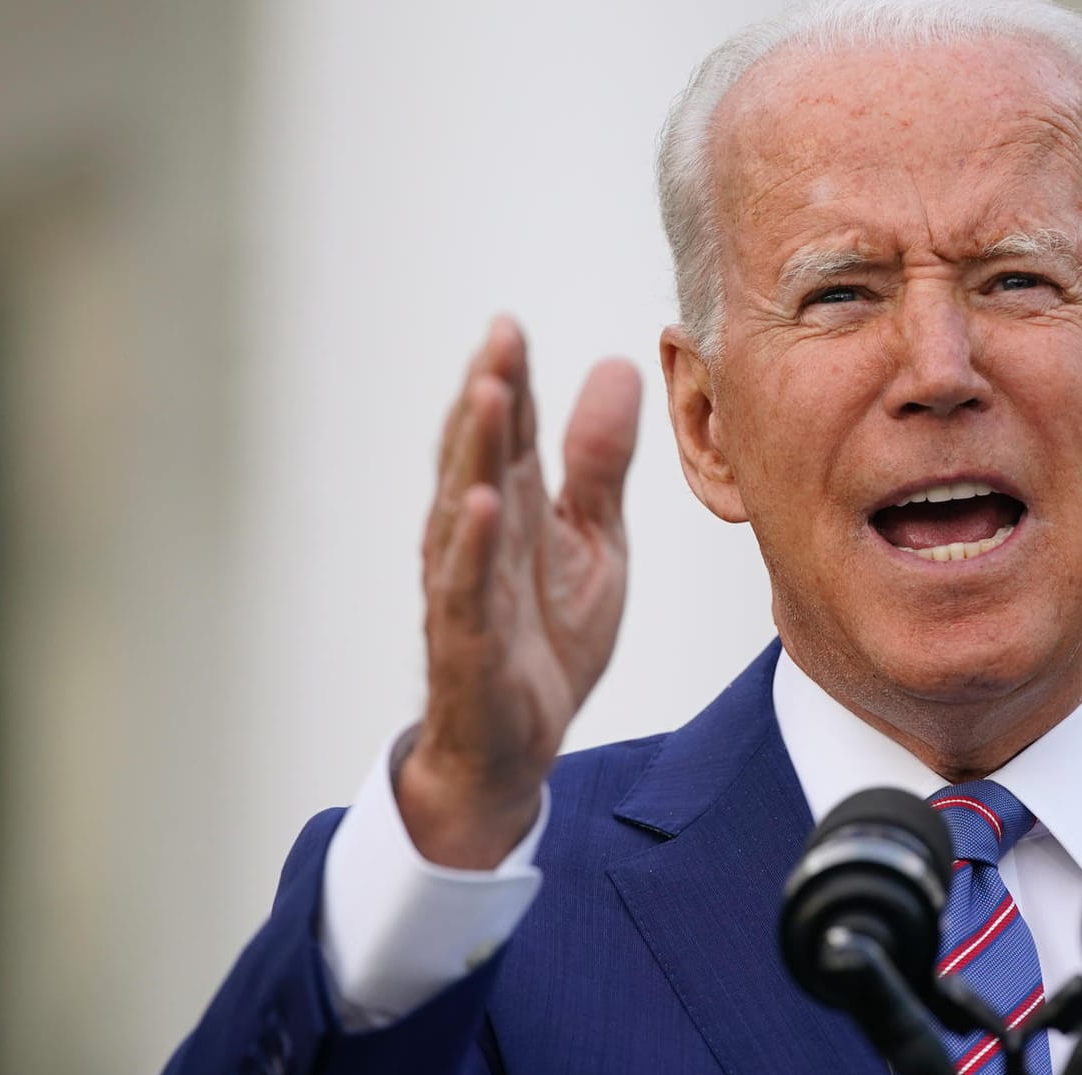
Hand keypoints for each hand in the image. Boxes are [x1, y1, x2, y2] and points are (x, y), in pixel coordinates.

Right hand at [398, 316, 640, 867]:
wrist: (518, 744)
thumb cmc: (546, 636)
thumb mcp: (592, 538)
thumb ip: (598, 460)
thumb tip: (617, 365)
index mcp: (509, 508)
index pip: (505, 433)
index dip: (509, 379)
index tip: (512, 324)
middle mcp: (477, 539)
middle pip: (480, 456)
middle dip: (488, 395)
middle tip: (501, 334)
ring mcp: (467, 588)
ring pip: (464, 508)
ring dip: (472, 452)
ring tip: (487, 394)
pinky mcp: (470, 642)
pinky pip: (468, 589)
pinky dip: (473, 549)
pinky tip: (481, 506)